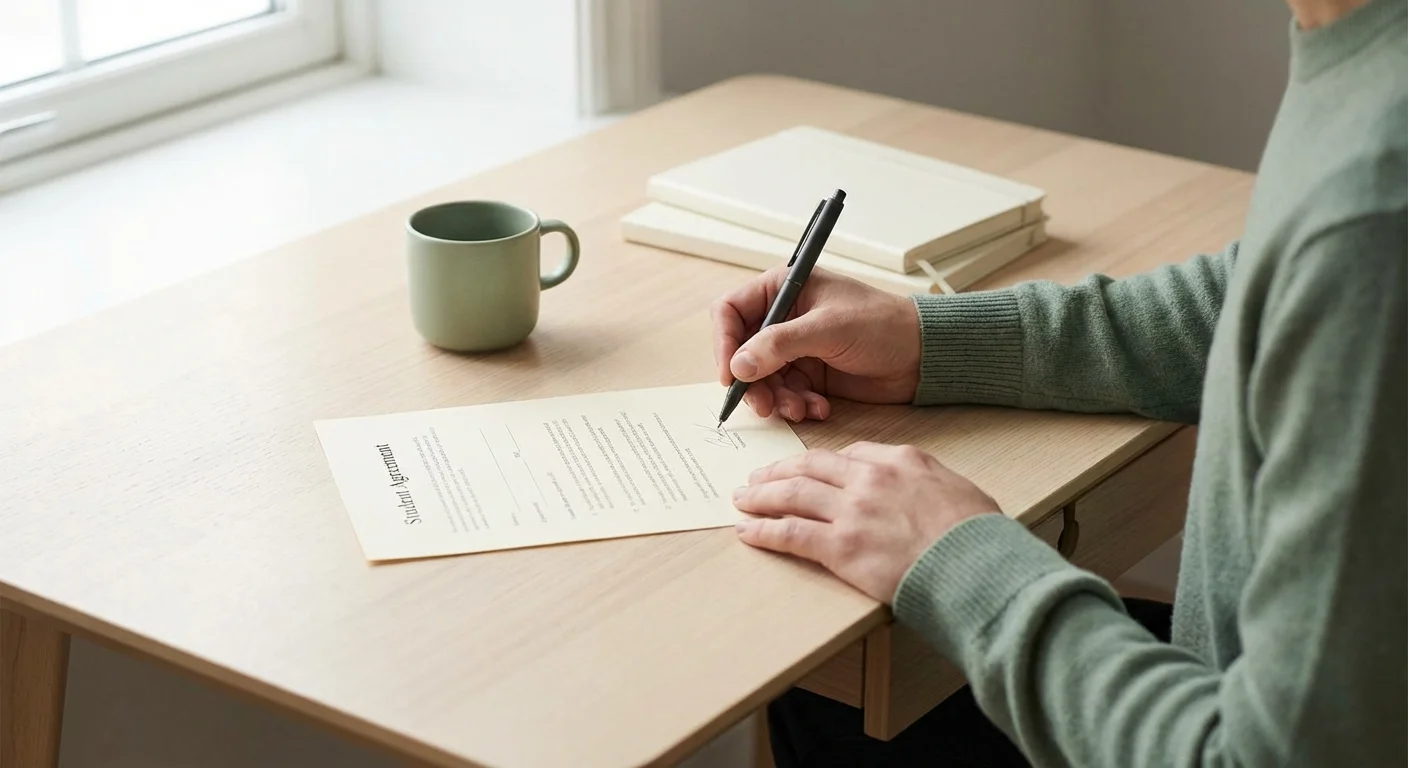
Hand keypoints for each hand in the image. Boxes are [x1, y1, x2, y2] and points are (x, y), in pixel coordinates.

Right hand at [711, 266, 920, 421]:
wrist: (921, 356)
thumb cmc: (882, 325)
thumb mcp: (828, 328)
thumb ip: (780, 344)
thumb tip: (738, 365)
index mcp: (783, 289)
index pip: (730, 312)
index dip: (724, 343)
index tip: (731, 375)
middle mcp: (783, 318)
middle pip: (740, 352)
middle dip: (752, 382)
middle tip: (765, 405)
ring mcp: (794, 348)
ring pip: (761, 379)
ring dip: (776, 399)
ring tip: (799, 409)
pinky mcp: (808, 375)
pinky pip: (785, 395)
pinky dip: (797, 405)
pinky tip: (819, 408)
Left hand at [732, 442, 1000, 601]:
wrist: (977, 566)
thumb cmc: (978, 536)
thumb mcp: (957, 489)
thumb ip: (925, 482)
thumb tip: (915, 489)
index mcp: (900, 460)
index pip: (848, 454)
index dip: (819, 463)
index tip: (806, 469)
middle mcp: (870, 479)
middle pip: (810, 467)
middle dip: (779, 471)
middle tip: (758, 476)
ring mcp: (852, 511)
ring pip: (792, 495)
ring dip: (761, 496)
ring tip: (743, 499)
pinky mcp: (841, 547)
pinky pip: (790, 533)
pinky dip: (763, 531)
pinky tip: (747, 532)